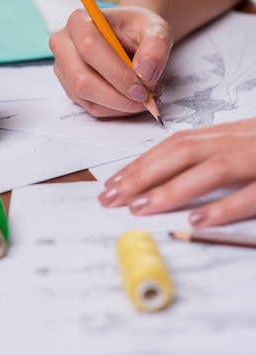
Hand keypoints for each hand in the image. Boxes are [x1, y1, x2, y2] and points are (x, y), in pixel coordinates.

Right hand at [49, 5, 172, 117]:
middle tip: (145, 98)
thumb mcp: (156, 29)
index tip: (142, 87)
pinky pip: (91, 107)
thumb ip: (156, 47)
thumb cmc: (138, 29)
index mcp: (79, 21)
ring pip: (86, 97)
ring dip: (119, 105)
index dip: (116, 72)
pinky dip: (115, 110)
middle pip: (81, 79)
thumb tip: (145, 74)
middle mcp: (64, 44)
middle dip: (117, 96)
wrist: (130, 35)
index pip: (89, 47)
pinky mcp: (70, 87)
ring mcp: (63, 68)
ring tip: (143, 97)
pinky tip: (132, 100)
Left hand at [99, 118, 255, 225]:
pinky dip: (224, 206)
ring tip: (140, 207)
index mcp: (230, 135)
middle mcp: (240, 141)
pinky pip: (252, 193)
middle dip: (143, 174)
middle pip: (183, 152)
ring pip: (211, 170)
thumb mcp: (248, 145)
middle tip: (112, 197)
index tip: (115, 182)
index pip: (177, 144)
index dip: (143, 162)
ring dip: (172, 189)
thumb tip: (176, 176)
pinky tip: (197, 219)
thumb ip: (217, 156)